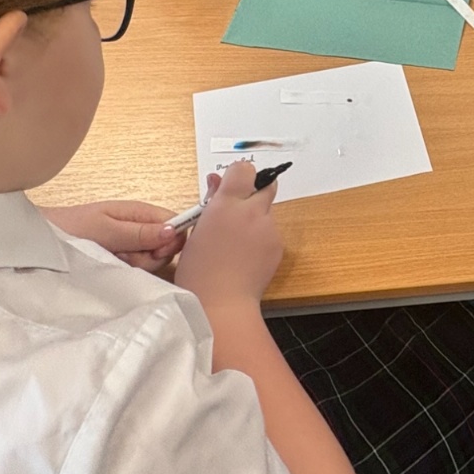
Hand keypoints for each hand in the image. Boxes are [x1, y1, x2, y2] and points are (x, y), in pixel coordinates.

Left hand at [41, 201, 183, 273]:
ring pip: (152, 260)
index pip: (176, 223)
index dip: (172, 240)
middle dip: (151, 256)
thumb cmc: (70, 228)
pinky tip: (109, 266)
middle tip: (126, 255)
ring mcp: (131, 245)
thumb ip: (140, 232)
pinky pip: (137, 269)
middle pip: (167, 246)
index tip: (156, 251)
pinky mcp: (122, 260)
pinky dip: (126, 270)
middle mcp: (140, 228)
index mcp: (140, 212)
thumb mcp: (106, 229)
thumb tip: (173, 231)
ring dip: (136, 264)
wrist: (40, 241)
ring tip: (112, 258)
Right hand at [174, 162, 284, 307]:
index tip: (230, 188)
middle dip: (254, 192)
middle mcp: (252, 212)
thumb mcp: (196, 231)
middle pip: (266, 184)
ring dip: (256, 218)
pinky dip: (261, 237)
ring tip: (236, 243)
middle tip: (237, 210)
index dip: (238, 176)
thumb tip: (217, 183)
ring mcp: (268, 229)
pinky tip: (246, 255)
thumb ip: (210, 202)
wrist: (221, 304)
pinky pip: (271, 232)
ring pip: (267, 211)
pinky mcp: (278, 245)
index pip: (244, 169)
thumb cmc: (199, 271)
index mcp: (226, 205)